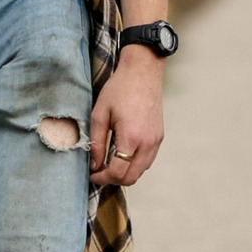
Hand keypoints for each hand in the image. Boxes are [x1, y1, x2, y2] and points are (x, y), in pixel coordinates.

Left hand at [89, 47, 164, 187]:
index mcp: (131, 137)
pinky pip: (147, 160)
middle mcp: (147, 143)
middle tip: (99, 171)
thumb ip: (96, 142)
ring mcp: (156, 141)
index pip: (118, 173)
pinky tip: (122, 154)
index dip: (102, 178)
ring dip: (125, 173)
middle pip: (131, 178)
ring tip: (109, 163)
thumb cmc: (119, 89)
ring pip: (141, 172)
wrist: (143, 72)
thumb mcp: (100, 113)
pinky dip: (134, 164)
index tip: (92, 174)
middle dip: (113, 179)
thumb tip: (94, 165)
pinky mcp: (159, 137)